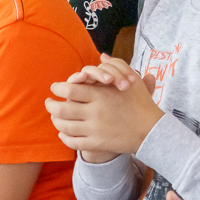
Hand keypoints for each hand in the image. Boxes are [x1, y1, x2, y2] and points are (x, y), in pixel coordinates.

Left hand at [46, 55, 161, 162]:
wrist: (151, 131)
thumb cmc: (142, 103)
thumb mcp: (131, 79)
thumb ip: (115, 65)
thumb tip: (101, 55)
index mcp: (100, 95)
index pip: (69, 90)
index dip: (58, 89)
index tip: (54, 88)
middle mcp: (94, 112)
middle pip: (62, 109)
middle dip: (51, 105)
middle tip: (48, 102)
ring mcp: (94, 130)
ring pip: (65, 126)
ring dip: (55, 121)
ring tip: (54, 117)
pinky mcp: (97, 144)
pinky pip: (73, 142)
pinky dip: (64, 137)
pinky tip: (63, 133)